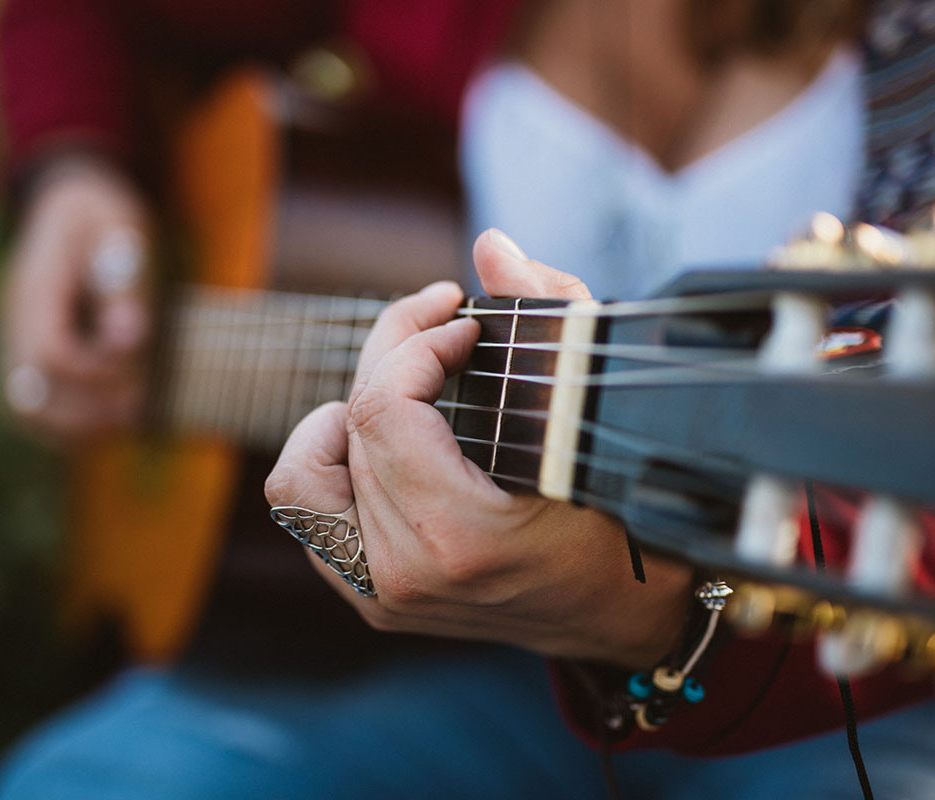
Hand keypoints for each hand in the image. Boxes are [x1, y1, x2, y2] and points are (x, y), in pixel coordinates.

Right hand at [0, 156, 152, 444]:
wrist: (63, 201)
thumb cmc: (101, 214)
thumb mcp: (120, 232)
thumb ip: (124, 284)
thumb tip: (129, 337)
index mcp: (36, 289)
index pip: (51, 353)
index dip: (97, 374)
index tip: (138, 373)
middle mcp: (13, 321)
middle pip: (28, 396)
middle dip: (86, 414)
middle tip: (137, 407)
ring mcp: (13, 340)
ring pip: (22, 410)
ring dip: (73, 428)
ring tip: (125, 418)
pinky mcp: (24, 354)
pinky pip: (30, 406)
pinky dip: (65, 424)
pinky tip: (108, 416)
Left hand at [266, 229, 692, 668]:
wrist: (623, 619)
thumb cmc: (628, 517)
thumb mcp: (601, 413)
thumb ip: (552, 317)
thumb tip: (490, 246)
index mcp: (461, 537)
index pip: (383, 409)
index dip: (416, 343)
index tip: (466, 325)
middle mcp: (405, 574)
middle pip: (350, 424)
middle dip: (393, 351)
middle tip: (440, 323)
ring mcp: (382, 593)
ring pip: (307, 467)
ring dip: (354, 405)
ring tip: (405, 381)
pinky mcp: (374, 597)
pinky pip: (307, 510)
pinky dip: (331, 458)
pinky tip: (380, 435)